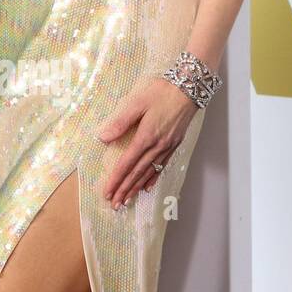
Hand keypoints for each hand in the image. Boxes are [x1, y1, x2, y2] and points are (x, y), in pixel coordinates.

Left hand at [96, 78, 198, 207]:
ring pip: (149, 172)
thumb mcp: (136, 102)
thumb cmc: (161, 91)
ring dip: (137, 187)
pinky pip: (162, 166)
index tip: (107, 192)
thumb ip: (120, 121)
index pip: (127, 163)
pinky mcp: (175, 144)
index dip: (116, 179)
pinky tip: (148, 186)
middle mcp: (158, 146)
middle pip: (138, 173)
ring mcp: (168, 146)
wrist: (188, 87)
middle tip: (114, 203)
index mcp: (147, 136)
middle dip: (125, 189)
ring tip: (127, 199)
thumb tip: (103, 138)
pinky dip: (153, 178)